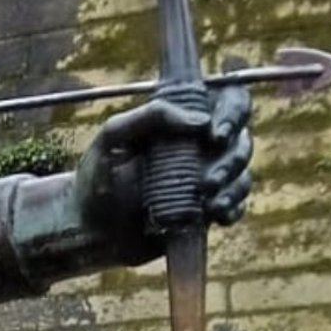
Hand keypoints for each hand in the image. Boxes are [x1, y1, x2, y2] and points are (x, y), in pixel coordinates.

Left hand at [74, 84, 252, 261]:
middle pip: (242, 141)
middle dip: (233, 158)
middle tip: (207, 181)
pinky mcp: (205, 210)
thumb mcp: (113, 137)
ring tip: (208, 203)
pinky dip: (234, 208)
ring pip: (242, 174)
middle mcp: (200, 147)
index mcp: (183, 121)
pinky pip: (236, 205)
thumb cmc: (96, 176)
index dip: (233, 112)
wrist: (87, 228)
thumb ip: (150, 116)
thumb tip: (201, 121)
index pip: (228, 101)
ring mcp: (205, 179)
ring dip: (234, 186)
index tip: (215, 134)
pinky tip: (218, 215)